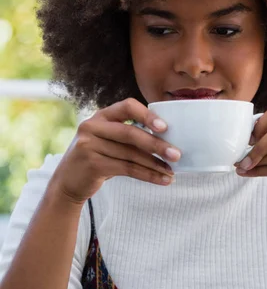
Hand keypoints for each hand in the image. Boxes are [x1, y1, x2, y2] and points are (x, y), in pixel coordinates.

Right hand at [51, 98, 180, 204]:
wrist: (68, 182)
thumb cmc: (97, 158)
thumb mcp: (108, 140)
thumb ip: (129, 134)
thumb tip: (168, 139)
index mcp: (101, 116)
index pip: (127, 106)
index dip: (147, 115)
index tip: (165, 127)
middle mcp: (93, 127)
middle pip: (130, 133)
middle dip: (156, 144)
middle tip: (177, 154)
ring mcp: (90, 145)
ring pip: (131, 155)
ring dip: (155, 164)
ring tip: (172, 172)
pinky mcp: (92, 164)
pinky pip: (127, 169)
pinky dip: (147, 175)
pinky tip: (162, 179)